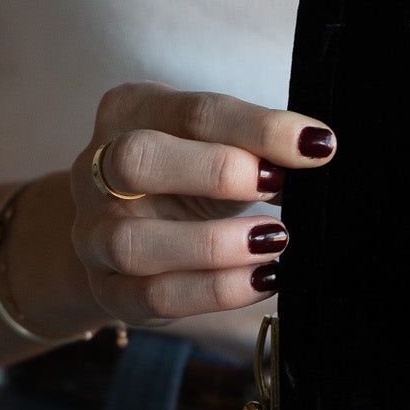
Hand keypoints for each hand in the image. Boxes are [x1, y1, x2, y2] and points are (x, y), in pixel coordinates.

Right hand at [68, 83, 336, 328]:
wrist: (132, 235)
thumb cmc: (189, 177)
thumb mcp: (220, 146)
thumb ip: (256, 145)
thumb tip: (316, 151)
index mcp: (130, 112)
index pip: (193, 112)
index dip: (258, 128)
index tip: (316, 145)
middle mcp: (96, 171)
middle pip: (136, 160)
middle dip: (215, 171)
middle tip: (276, 184)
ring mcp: (92, 235)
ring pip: (133, 242)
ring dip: (212, 244)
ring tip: (273, 240)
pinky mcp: (108, 290)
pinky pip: (152, 297)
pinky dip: (214, 291)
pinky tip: (262, 280)